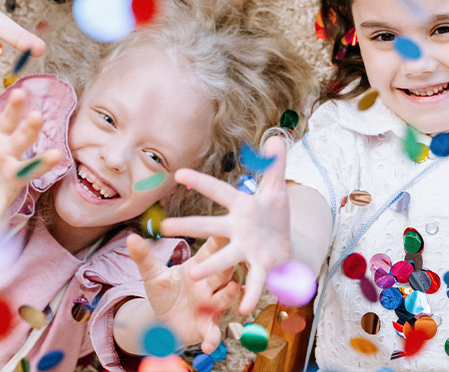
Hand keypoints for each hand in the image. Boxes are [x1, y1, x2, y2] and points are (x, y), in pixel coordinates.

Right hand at [0, 74, 59, 229]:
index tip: (58, 155)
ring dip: (13, 108)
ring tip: (19, 92)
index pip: (34, 167)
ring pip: (7, 120)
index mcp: (18, 173)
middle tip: (40, 117)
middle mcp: (12, 151)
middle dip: (30, 130)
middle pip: (24, 140)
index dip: (44, 162)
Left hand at [127, 234, 240, 352]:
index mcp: (198, 266)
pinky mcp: (207, 326)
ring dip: (229, 294)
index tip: (222, 227)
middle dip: (226, 264)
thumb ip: (144, 257)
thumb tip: (130, 237)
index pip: (210, 250)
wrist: (163, 322)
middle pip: (222, 271)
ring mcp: (211, 305)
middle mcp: (209, 284)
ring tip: (231, 288)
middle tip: (230, 255)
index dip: (217, 240)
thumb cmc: (164, 293)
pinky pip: (213, 332)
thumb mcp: (152, 275)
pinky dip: (213, 338)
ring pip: (225, 297)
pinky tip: (209, 344)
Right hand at [159, 136, 291, 313]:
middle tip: (163, 227)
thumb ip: (275, 165)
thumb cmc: (273, 216)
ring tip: (192, 275)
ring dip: (210, 266)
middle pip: (210, 227)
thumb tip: (276, 138)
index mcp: (240, 208)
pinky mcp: (261, 268)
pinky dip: (250, 295)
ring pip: (225, 259)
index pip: (220, 191)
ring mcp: (246, 251)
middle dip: (189, 226)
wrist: (285, 246)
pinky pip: (255, 282)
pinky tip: (244, 310)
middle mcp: (237, 231)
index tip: (178, 173)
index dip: (201, 181)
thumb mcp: (276, 189)